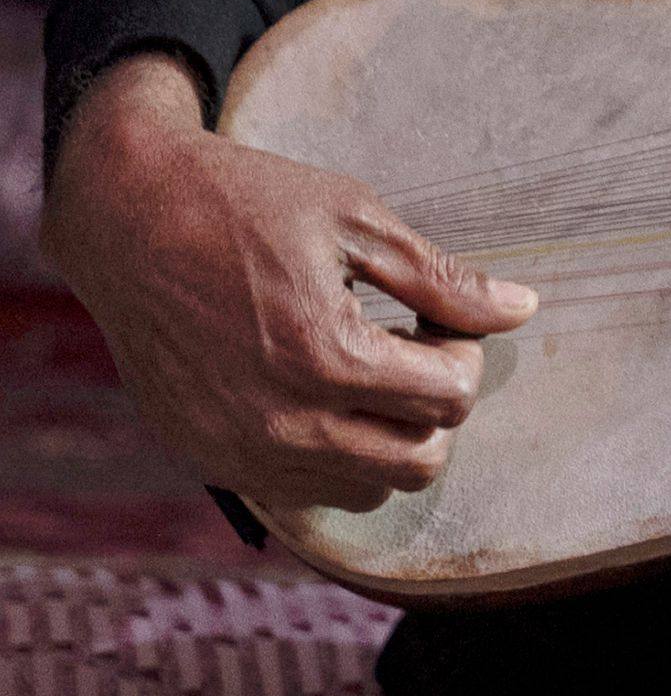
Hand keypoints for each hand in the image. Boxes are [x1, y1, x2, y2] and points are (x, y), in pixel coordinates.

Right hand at [40, 54, 536, 511]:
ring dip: (390, 438)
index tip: (438, 319)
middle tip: (412, 349)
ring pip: (371, 489)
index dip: (463, 352)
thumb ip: (442, 279)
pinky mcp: (210, 457)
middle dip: (435, 405)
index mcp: (323, 355)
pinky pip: (309, 491)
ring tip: (366, 373)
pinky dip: (337, 456)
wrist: (123, 215)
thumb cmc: (242, 203)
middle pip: (422, 459)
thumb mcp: (355, 221)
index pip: (452, 396)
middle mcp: (280, 419)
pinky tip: (321, 394)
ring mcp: (240, 448)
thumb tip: (523, 311)